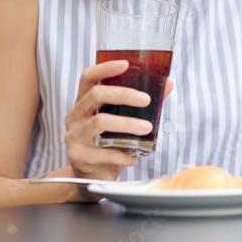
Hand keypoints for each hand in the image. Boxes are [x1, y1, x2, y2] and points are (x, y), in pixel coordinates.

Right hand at [63, 60, 173, 196]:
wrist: (91, 178)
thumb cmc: (107, 145)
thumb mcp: (122, 120)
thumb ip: (141, 103)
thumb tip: (167, 84)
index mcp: (84, 103)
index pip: (88, 77)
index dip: (105, 68)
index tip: (125, 64)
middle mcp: (75, 116)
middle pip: (95, 95)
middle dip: (123, 95)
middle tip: (145, 100)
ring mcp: (74, 136)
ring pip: (100, 122)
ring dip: (127, 124)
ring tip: (147, 128)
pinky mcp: (78, 156)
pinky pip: (103, 153)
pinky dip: (123, 155)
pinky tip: (135, 157)